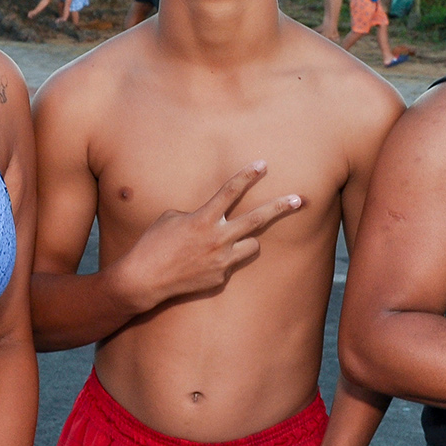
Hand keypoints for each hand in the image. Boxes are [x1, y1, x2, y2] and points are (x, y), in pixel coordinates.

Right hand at [111, 162, 302, 310]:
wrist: (145, 280)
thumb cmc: (154, 244)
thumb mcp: (171, 219)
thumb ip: (197, 214)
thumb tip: (211, 218)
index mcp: (203, 219)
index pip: (230, 191)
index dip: (248, 175)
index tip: (263, 164)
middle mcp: (218, 238)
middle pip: (258, 219)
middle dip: (281, 207)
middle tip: (299, 199)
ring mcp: (222, 260)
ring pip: (253, 245)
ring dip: (248, 240)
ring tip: (232, 240)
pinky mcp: (221, 278)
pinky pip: (232, 263)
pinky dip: (224, 259)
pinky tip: (202, 264)